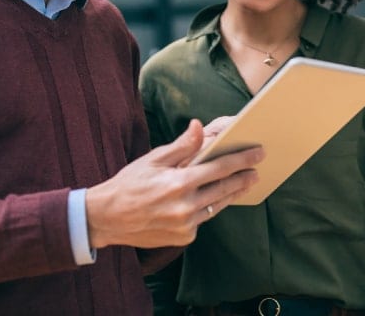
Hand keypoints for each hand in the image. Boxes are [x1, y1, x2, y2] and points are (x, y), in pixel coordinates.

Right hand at [85, 120, 263, 248]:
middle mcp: (185, 206)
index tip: (258, 153)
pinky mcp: (182, 237)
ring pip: (217, 206)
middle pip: (224, 189)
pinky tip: (215, 199)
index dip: (241, 159)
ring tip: (244, 184)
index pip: (219, 168)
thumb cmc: (129, 184)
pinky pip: (202, 220)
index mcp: (179, 183)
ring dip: (232, 194)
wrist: (106, 218)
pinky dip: (209, 208)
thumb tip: (200, 126)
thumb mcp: (153, 159)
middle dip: (243, 178)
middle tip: (257, 169)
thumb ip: (181, 146)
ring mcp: (185, 225)